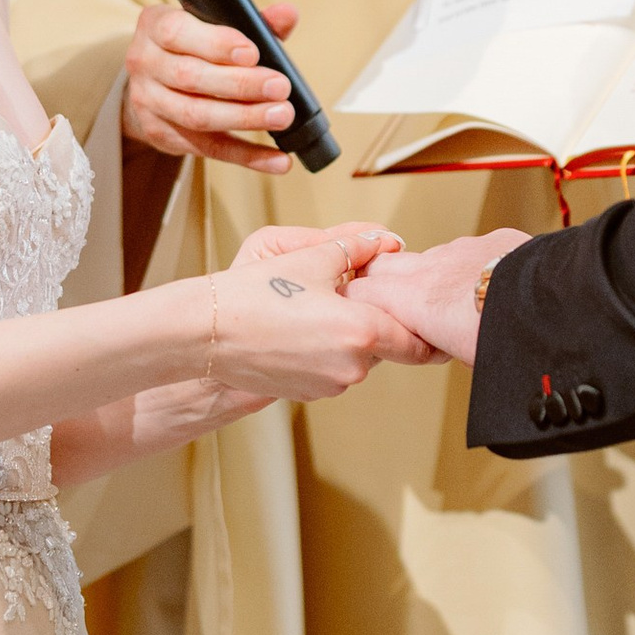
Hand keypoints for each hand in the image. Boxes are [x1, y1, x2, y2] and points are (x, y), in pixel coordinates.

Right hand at [124, 0, 300, 174]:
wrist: (151, 82)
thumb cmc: (192, 46)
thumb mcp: (212, 24)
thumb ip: (252, 21)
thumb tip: (288, 15)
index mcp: (155, 25)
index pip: (178, 32)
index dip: (216, 44)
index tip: (253, 53)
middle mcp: (144, 62)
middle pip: (190, 77)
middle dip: (240, 84)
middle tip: (280, 87)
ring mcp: (148, 102)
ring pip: (196, 115)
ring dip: (244, 118)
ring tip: (282, 116)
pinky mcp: (161, 135)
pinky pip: (208, 149)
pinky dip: (247, 156)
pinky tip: (278, 159)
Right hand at [207, 224, 435, 401]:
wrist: (207, 333)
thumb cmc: (254, 296)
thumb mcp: (310, 257)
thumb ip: (357, 247)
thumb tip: (382, 240)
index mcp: (361, 332)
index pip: (417, 341)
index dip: (424, 326)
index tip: (426, 315)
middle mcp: (351, 367)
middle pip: (386, 346)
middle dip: (376, 322)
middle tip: (354, 296)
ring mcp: (329, 385)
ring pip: (357, 358)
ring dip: (348, 337)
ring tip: (316, 309)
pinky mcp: (308, 394)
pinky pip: (332, 369)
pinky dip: (326, 351)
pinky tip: (300, 329)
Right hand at [351, 225, 526, 365]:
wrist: (554, 302)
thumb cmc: (509, 336)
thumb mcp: (464, 356)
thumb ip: (442, 342)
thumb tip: (448, 345)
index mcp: (414, 300)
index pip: (359, 293)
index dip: (358, 306)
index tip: (364, 320)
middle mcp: (430, 269)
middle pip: (380, 265)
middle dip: (378, 282)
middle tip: (393, 307)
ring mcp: (459, 249)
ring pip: (425, 257)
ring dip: (425, 275)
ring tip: (446, 299)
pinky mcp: (490, 239)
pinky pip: (465, 249)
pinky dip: (465, 265)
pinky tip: (484, 283)